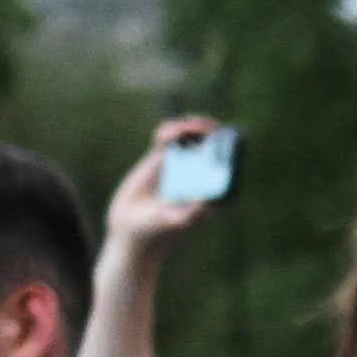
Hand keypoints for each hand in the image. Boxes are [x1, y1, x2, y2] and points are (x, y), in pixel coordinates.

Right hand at [106, 117, 226, 254]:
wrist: (131, 228)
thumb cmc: (159, 230)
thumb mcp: (178, 223)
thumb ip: (194, 215)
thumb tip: (208, 201)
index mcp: (210, 188)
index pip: (224, 162)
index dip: (225, 146)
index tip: (219, 139)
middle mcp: (197, 174)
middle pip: (208, 143)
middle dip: (207, 130)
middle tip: (202, 127)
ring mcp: (179, 164)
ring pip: (188, 136)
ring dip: (188, 126)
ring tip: (182, 129)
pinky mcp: (159, 159)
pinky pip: (167, 138)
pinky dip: (168, 130)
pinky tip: (164, 134)